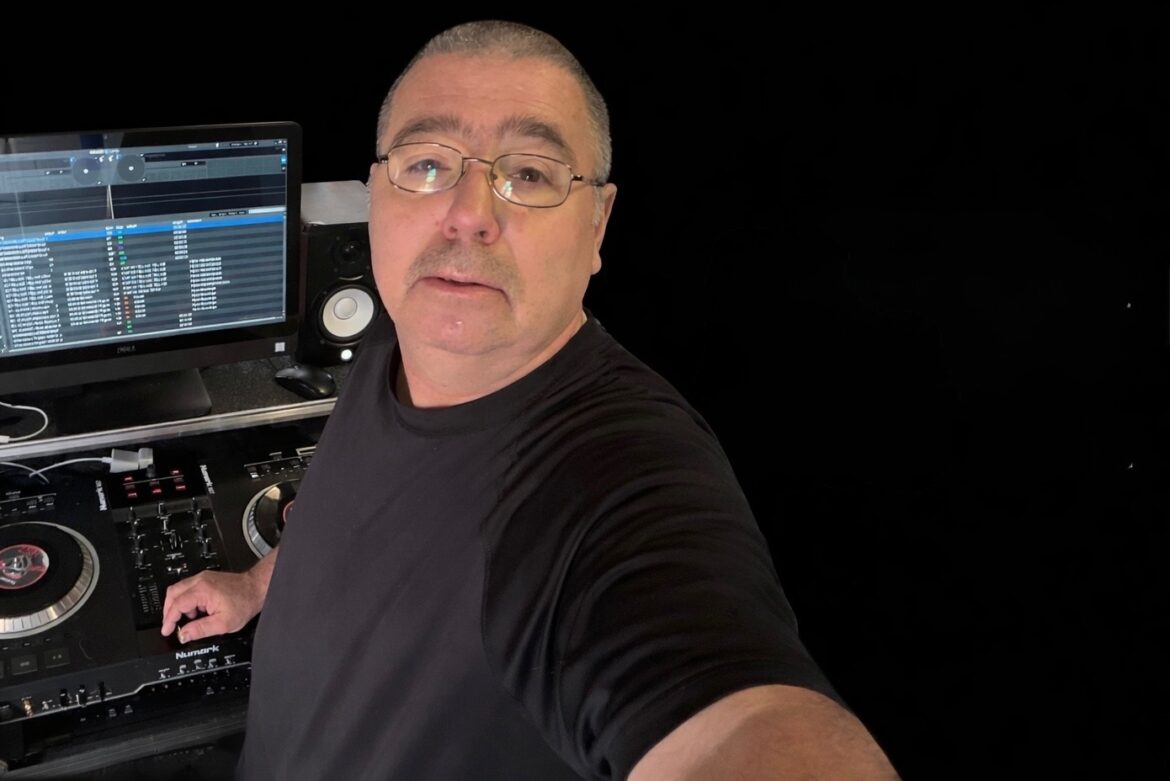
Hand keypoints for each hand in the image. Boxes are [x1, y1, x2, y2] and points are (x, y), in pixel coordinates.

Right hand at [161, 552, 275, 642]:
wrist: (257, 587)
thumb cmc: (245, 602)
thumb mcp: (223, 623)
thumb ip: (201, 630)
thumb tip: (184, 635)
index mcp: (202, 590)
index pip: (176, 604)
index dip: (169, 620)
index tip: (167, 630)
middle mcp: (200, 580)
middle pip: (172, 593)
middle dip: (168, 611)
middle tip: (171, 625)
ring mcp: (202, 577)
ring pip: (178, 589)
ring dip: (177, 605)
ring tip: (187, 619)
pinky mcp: (206, 578)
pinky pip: (187, 588)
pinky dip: (185, 600)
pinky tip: (195, 610)